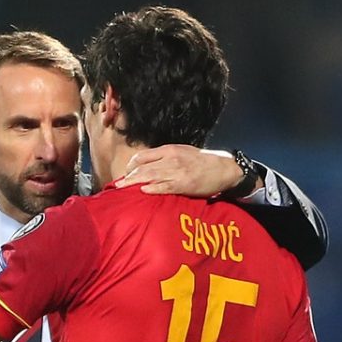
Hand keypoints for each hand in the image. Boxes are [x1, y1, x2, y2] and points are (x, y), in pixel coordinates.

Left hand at [115, 145, 242, 197]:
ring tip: (123, 190)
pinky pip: (162, 186)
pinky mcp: (182, 184)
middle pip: (142, 167)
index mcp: (169, 150)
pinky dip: (151, 188)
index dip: (131, 166)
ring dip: (134, 183)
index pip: (142, 156)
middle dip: (128, 177)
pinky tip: (142, 191)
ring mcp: (176, 171)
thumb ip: (165, 158)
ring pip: (149, 176)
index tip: (126, 174)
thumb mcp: (182, 153)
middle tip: (117, 186)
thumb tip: (147, 166)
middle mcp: (170, 159)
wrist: (224, 168)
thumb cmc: (202, 162)